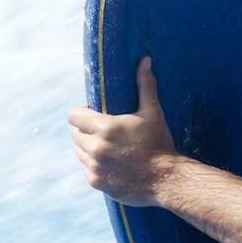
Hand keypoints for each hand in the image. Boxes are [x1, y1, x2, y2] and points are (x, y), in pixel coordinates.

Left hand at [68, 57, 178, 206]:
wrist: (167, 178)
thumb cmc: (160, 142)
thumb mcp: (153, 113)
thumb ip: (144, 86)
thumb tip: (144, 60)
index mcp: (106, 128)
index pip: (74, 116)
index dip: (82, 113)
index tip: (95, 114)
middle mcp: (96, 148)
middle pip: (76, 134)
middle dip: (87, 131)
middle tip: (107, 132)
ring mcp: (95, 166)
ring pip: (80, 152)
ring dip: (90, 148)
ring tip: (111, 148)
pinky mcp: (96, 182)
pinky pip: (87, 169)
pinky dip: (96, 165)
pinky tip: (115, 163)